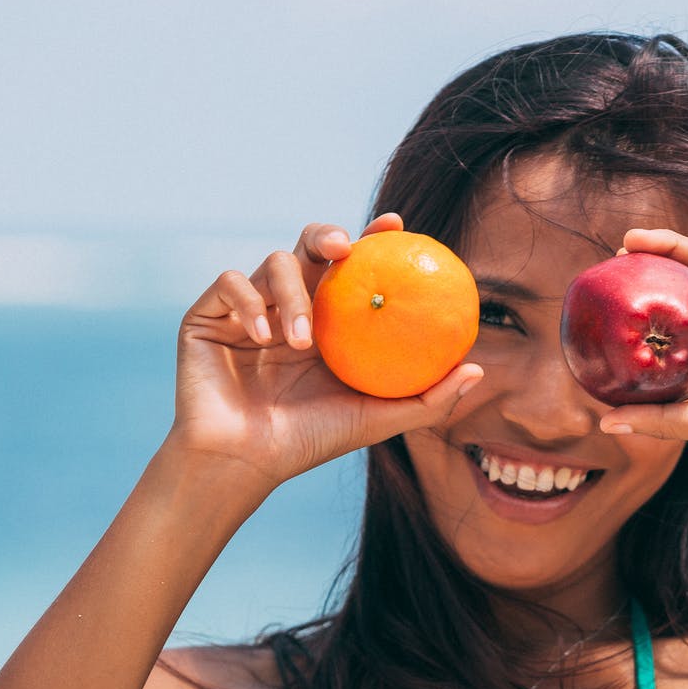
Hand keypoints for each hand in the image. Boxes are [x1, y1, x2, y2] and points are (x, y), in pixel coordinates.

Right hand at [169, 213, 482, 487]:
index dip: (374, 238)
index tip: (397, 225)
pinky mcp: (208, 315)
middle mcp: (290, 303)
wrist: (243, 463)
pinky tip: (264, 337)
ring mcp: (249, 307)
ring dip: (293, 297)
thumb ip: (428, 398)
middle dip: (328, 234)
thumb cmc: (309, 441)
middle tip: (345, 248)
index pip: (354, 266)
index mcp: (329, 319)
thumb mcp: (377, 420)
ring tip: (302, 342)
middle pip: (310, 246)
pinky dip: (249, 304)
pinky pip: (229, 284)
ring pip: (273, 264)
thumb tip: (478, 369)